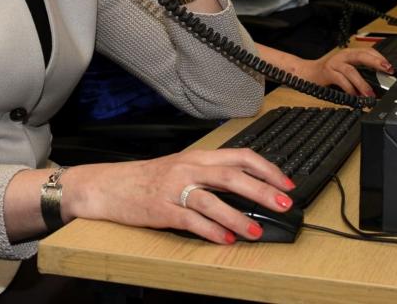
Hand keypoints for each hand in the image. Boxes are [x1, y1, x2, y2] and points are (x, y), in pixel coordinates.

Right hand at [62, 148, 294, 243]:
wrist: (109, 185)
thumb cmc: (149, 178)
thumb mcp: (182, 167)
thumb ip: (211, 173)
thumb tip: (248, 186)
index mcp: (197, 157)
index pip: (239, 156)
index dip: (266, 169)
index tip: (286, 184)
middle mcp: (188, 169)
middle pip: (231, 176)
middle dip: (261, 190)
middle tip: (283, 204)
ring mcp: (174, 189)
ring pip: (212, 200)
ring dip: (237, 217)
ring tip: (255, 231)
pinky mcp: (161, 210)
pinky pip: (190, 220)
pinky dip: (210, 230)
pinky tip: (224, 240)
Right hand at [295, 47, 390, 96]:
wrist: (307, 73)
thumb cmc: (329, 73)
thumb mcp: (346, 71)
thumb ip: (360, 74)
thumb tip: (378, 85)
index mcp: (349, 54)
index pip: (368, 51)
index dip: (380, 58)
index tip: (390, 67)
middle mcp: (343, 56)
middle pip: (362, 55)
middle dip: (376, 62)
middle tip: (387, 70)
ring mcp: (334, 63)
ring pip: (351, 70)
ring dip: (362, 83)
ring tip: (370, 94)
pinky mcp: (327, 72)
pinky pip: (340, 79)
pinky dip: (348, 88)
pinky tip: (354, 95)